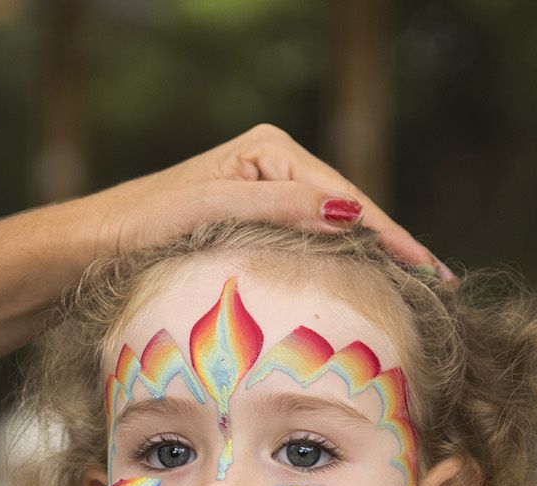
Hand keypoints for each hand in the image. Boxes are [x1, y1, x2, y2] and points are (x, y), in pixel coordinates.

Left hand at [87, 123, 450, 279]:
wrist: (95, 247)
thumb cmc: (144, 226)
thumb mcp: (213, 213)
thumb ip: (281, 208)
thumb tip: (348, 212)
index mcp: (269, 150)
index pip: (344, 196)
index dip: (389, 234)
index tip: (427, 267)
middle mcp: (274, 164)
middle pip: (348, 209)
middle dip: (393, 245)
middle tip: (440, 282)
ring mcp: (267, 193)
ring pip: (334, 228)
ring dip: (374, 257)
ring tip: (419, 285)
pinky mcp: (257, 222)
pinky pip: (313, 242)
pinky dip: (343, 263)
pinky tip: (369, 283)